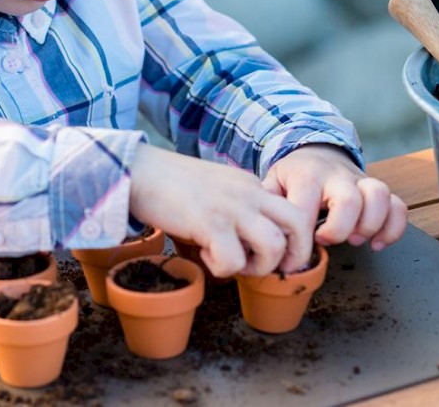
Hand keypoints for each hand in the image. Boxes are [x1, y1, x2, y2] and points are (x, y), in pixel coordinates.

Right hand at [127, 144, 311, 277]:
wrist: (138, 170)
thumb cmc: (172, 184)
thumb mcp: (219, 188)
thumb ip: (240, 207)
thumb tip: (252, 241)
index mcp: (253, 185)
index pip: (295, 211)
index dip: (293, 240)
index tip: (275, 256)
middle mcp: (249, 193)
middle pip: (300, 223)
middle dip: (294, 255)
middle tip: (269, 268)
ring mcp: (231, 207)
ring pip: (275, 245)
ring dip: (258, 266)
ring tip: (234, 263)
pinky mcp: (208, 223)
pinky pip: (233, 260)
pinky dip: (222, 268)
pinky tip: (205, 255)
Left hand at [263, 143, 407, 255]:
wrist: (315, 151)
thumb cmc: (293, 177)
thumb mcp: (272, 184)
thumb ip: (266, 208)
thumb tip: (258, 239)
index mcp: (306, 175)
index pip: (305, 209)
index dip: (300, 241)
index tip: (293, 261)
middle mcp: (337, 175)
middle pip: (349, 199)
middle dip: (340, 229)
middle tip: (327, 241)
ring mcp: (360, 181)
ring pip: (378, 195)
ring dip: (370, 224)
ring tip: (356, 241)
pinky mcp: (377, 190)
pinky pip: (397, 205)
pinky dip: (393, 227)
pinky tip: (377, 243)